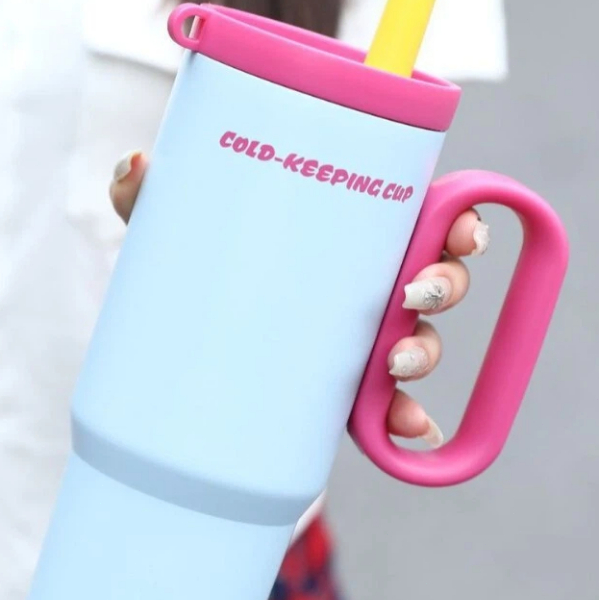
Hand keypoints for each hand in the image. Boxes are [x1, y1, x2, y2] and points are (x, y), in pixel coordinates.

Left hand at [111, 151, 489, 446]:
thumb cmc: (199, 274)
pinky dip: (407, 421)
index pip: (424, 219)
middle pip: (439, 279)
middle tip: (414, 292)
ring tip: (394, 363)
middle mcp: (368, 286)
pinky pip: (388, 408)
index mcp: (353, 236)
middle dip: (448, 285)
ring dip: (425, 352)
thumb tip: (134, 165)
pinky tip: (412, 435)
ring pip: (422, 341)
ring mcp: (358, 342)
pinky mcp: (340, 392)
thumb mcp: (175, 233)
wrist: (180, 355)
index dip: (461, 223)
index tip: (464, 228)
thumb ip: (153, 196)